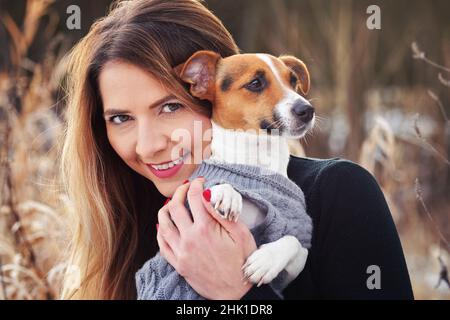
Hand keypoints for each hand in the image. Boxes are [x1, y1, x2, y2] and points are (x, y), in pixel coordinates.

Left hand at [156, 177, 256, 298]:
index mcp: (206, 229)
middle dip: (178, 192)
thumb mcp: (240, 234)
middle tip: (185, 189)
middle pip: (174, 207)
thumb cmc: (242, 262)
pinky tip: (164, 226)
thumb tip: (208, 194)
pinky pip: (162, 244)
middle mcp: (190, 238)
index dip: (195, 185)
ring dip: (165, 209)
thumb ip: (222, 213)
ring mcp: (181, 252)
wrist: (236, 292)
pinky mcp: (178, 264)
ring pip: (163, 224)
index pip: (194, 197)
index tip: (200, 181)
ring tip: (172, 204)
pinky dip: (160, 231)